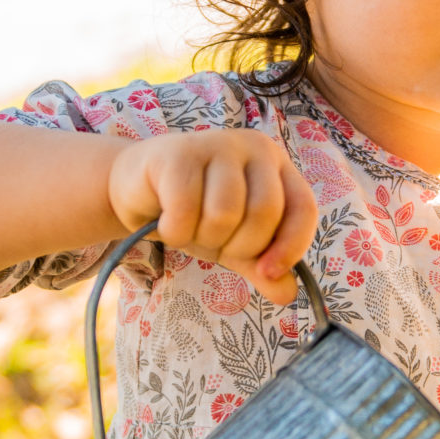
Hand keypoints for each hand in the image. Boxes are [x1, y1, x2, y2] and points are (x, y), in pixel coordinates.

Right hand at [107, 131, 319, 307]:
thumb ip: (261, 267)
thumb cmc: (194, 212)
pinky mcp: (177, 154)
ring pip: (225, 213)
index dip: (291, 247)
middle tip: (213, 242)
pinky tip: (166, 224)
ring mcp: (216, 144)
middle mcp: (254, 147)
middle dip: (237, 245)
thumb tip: (287, 294)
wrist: (136, 190)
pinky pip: (185, 209)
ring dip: (203, 238)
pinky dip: (175, 232)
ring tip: (189, 228)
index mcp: (277, 166)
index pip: (303, 208)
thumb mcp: (234, 243)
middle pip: (264, 213)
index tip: (266, 273)